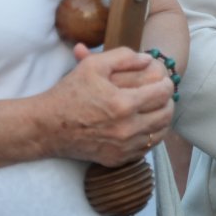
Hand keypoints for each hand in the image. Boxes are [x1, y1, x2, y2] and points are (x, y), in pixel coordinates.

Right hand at [37, 46, 174, 166]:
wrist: (46, 127)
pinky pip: (146, 149)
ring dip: (162, 119)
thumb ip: (124, 57)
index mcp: (123, 104)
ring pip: (159, 134)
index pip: (162, 93)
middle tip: (163, 94)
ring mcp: (122, 147)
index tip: (164, 80)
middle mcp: (126, 129)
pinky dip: (149, 136)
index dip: (167, 84)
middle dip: (168, 101)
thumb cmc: (69, 93)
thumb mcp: (93, 65)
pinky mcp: (117, 159)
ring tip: (156, 108)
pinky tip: (144, 125)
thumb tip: (148, 59)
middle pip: (166, 115)